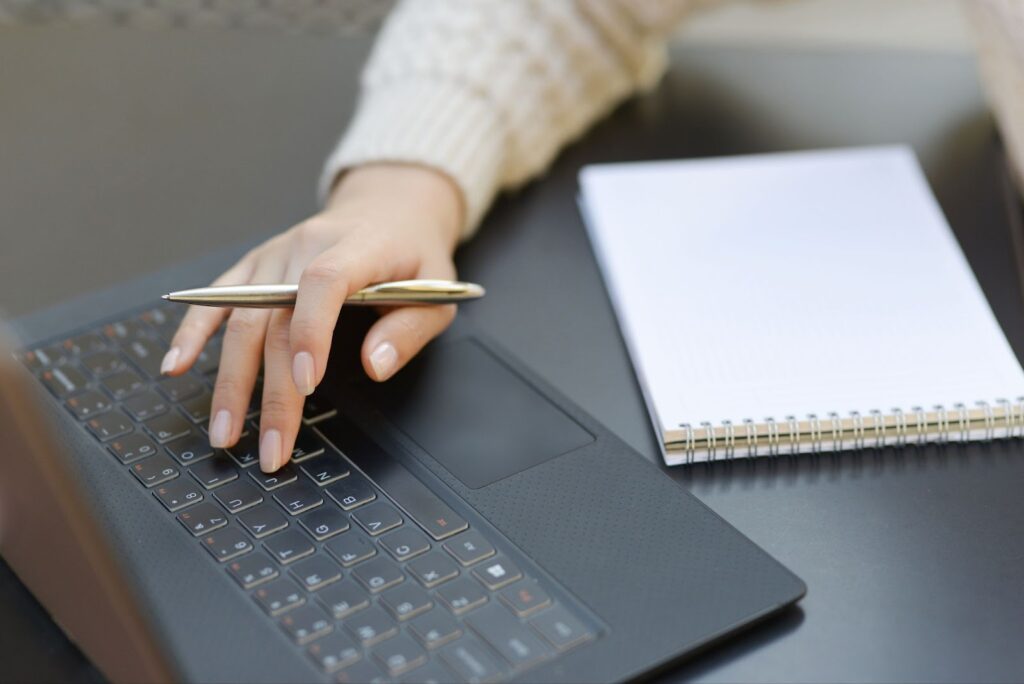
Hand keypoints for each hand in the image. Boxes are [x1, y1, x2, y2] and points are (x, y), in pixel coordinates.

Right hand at [161, 163, 462, 471]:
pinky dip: (194, 331)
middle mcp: (307, 245)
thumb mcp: (438, 290)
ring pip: (242, 317)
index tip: (307, 383)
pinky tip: (175, 364)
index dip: (312, 331)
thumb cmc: (414, 255)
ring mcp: (275, 254)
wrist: (389, 208)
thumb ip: (409, 329)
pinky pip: (218, 298)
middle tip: (272, 449)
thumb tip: (374, 366)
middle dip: (271, 391)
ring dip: (230, 380)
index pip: (325, 283)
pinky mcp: (255, 265)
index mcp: (358, 247)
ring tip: (225, 432)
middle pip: (277, 319)